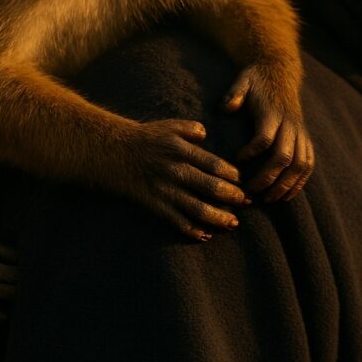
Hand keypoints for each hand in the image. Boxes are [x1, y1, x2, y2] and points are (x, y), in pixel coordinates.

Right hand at [128, 119, 251, 241]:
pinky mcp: (155, 204)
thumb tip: (207, 135)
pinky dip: (191, 230)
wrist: (113, 152)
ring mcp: (165, 190)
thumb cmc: (145, 138)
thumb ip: (191, 129)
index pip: (215, 165)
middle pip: (210, 187)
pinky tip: (204, 235)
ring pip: (197, 209)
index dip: (232, 176)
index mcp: (181, 151)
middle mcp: (175, 171)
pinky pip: (176, 221)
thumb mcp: (169, 126)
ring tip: (232, 223)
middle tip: (248, 203)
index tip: (243, 182)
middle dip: (233, 198)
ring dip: (218, 218)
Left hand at [223, 64, 313, 202]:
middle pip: (284, 157)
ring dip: (286, 185)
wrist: (280, 71)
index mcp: (272, 113)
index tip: (236, 161)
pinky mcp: (305, 138)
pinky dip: (300, 182)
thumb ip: (234, 93)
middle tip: (250, 192)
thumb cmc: (256, 79)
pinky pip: (308, 163)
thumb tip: (227, 108)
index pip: (265, 138)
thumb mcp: (243, 79)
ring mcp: (300, 132)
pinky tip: (287, 196)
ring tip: (269, 200)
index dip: (251, 152)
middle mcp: (290, 125)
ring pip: (300, 164)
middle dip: (268, 178)